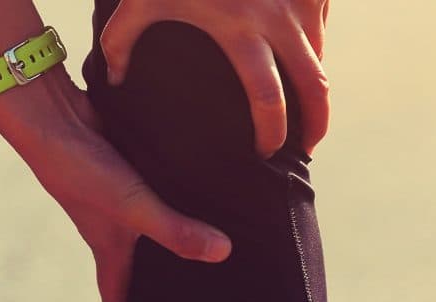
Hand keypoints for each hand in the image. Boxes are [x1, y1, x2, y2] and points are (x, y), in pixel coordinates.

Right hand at [0, 69, 232, 301]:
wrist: (53, 114)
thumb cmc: (82, 171)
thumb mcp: (133, 207)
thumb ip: (175, 230)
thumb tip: (223, 253)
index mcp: (108, 249)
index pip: (116, 296)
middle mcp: (113, 227)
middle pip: (139, 264)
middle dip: (165, 276)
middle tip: (208, 283)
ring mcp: (119, 197)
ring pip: (150, 224)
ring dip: (177, 229)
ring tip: (221, 236)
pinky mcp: (128, 168)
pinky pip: (156, 188)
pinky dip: (177, 191)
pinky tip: (209, 188)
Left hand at [100, 0, 330, 157]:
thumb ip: (122, 40)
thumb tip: (115, 79)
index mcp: (241, 30)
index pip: (267, 98)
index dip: (272, 132)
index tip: (266, 151)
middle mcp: (279, 19)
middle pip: (314, 86)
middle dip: (317, 123)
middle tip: (308, 145)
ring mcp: (301, 0)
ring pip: (319, 54)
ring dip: (313, 82)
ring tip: (302, 104)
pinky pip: (319, 23)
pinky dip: (312, 43)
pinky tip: (298, 56)